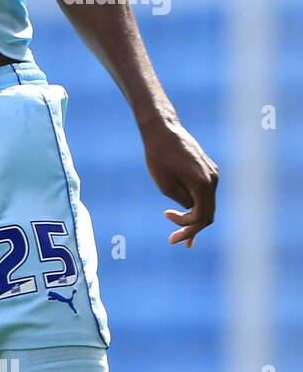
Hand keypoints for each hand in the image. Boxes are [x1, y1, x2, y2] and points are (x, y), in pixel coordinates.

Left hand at [141, 118, 217, 246]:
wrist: (163, 129)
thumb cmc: (158, 156)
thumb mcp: (165, 185)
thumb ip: (181, 201)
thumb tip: (190, 209)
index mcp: (203, 184)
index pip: (201, 217)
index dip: (186, 228)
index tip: (169, 230)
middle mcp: (213, 179)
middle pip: (208, 214)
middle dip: (191, 229)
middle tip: (173, 241)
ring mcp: (212, 173)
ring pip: (207, 204)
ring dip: (194, 219)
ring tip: (180, 237)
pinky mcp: (207, 169)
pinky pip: (205, 193)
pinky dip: (197, 206)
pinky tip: (188, 216)